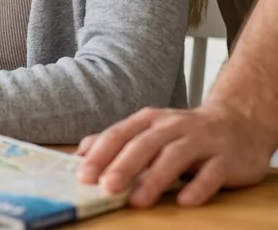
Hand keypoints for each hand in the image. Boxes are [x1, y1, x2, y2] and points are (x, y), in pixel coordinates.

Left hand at [76, 104, 276, 206]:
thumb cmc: (185, 132)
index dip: (101, 154)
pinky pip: (212, 173)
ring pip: (175, 157)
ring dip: (155, 179)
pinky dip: (197, 187)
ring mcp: (202, 141)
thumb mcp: (149, 130)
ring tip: (137, 200)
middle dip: (123, 166)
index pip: (119, 134)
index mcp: (149, 120)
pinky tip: (184, 200)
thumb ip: (116, 141)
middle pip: (144, 144)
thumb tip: (80, 154)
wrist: (239, 122)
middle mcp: (174, 126)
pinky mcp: (227, 158)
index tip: (83, 175)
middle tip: (106, 187)